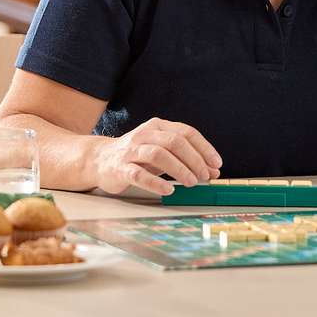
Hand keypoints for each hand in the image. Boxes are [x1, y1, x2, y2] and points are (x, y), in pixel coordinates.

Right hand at [91, 118, 220, 194]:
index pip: (186, 132)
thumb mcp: (164, 154)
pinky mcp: (120, 168)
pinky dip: (155, 182)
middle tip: (204, 176)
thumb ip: (187, 160)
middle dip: (194, 159)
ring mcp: (131, 151)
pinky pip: (139, 174)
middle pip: (174, 142)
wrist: (100, 160)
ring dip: (178, 169)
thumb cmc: (137, 156)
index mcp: (158, 126)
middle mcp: (145, 135)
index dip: (204, 148)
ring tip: (191, 182)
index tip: (216, 164)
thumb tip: (213, 171)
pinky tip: (168, 190)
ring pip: (158, 154)